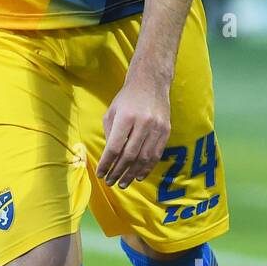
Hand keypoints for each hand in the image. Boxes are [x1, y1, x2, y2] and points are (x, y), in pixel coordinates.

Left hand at [96, 71, 171, 190]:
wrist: (151, 82)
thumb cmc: (127, 98)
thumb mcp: (112, 112)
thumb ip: (110, 134)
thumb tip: (109, 159)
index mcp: (126, 117)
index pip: (115, 147)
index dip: (107, 163)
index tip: (100, 174)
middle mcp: (143, 123)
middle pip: (129, 155)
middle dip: (118, 172)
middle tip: (110, 182)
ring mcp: (157, 127)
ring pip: (144, 158)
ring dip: (132, 174)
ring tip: (122, 183)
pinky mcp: (166, 131)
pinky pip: (156, 154)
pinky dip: (147, 168)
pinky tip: (138, 176)